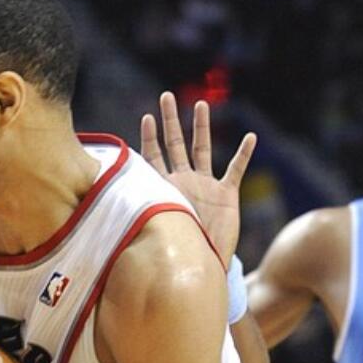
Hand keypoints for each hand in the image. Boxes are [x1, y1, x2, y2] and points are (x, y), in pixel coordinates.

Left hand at [141, 92, 255, 266]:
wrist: (205, 266)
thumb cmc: (180, 254)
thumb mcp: (159, 232)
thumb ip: (144, 220)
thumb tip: (112, 225)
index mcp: (165, 189)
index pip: (154, 158)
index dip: (150, 138)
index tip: (146, 117)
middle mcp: (184, 182)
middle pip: (176, 145)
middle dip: (170, 121)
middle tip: (166, 96)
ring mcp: (206, 187)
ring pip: (203, 150)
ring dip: (202, 128)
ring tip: (201, 105)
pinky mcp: (226, 195)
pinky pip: (236, 170)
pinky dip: (244, 154)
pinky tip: (250, 137)